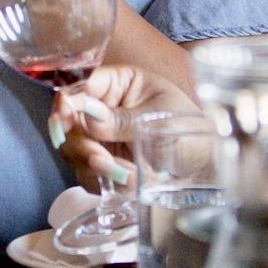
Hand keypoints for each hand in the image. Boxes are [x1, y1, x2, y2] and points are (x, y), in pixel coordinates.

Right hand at [49, 66, 195, 191]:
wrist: (204, 162)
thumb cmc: (189, 129)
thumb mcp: (160, 120)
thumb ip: (123, 120)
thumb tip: (89, 116)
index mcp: (117, 84)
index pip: (82, 86)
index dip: (67, 100)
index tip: (63, 115)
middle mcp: (102, 108)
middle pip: (70, 122)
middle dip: (82, 145)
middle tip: (102, 161)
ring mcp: (100, 138)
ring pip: (75, 152)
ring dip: (95, 167)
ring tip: (128, 175)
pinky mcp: (102, 163)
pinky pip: (88, 175)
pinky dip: (105, 182)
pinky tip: (131, 183)